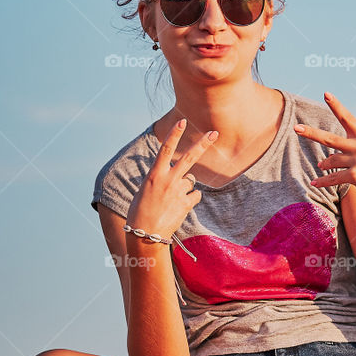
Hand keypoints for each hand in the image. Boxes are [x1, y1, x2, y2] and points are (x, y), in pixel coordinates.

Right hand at [127, 119, 216, 238]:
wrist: (145, 234)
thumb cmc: (141, 212)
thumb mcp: (145, 190)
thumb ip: (161, 179)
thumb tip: (177, 176)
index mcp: (154, 175)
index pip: (165, 149)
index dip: (174, 134)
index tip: (182, 121)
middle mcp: (168, 180)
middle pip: (189, 158)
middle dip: (203, 144)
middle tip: (214, 133)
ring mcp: (178, 192)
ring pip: (191, 180)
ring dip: (185, 185)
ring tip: (172, 199)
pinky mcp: (186, 204)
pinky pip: (195, 195)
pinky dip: (190, 199)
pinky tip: (179, 207)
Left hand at [293, 92, 355, 202]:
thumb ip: (348, 151)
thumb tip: (324, 162)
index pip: (347, 117)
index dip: (336, 105)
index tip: (326, 94)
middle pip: (329, 139)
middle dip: (311, 133)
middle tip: (296, 128)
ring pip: (330, 161)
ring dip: (324, 164)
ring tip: (321, 166)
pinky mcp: (355, 176)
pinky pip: (333, 178)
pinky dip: (322, 182)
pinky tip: (314, 183)